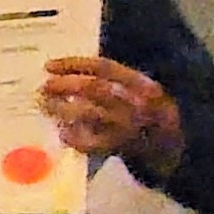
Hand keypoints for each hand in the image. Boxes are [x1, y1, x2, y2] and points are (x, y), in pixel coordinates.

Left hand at [42, 56, 180, 165]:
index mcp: (142, 83)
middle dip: (64, 86)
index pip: (104, 67)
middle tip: (43, 88)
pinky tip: (62, 132)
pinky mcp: (120, 148)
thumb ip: (107, 81)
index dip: (74, 64)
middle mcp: (137, 103)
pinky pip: (90, 142)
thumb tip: (62, 74)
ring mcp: (129, 126)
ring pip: (90, 113)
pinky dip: (72, 136)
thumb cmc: (144, 113)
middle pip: (95, 89)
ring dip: (62, 109)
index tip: (49, 66)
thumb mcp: (136, 91)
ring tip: (45, 106)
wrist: (169, 147)